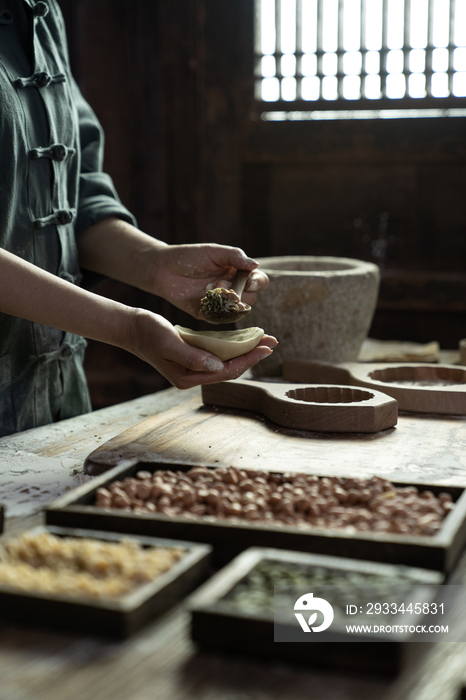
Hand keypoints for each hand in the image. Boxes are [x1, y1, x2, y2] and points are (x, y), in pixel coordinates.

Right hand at [127, 309, 277, 388]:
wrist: (133, 327)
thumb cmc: (148, 333)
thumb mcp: (169, 343)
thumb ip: (192, 356)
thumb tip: (218, 365)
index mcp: (188, 378)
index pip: (225, 371)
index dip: (248, 359)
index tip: (266, 347)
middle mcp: (193, 376)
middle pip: (230, 368)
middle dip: (252, 355)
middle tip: (273, 341)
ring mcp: (194, 367)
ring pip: (227, 361)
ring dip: (247, 350)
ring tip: (265, 339)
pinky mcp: (194, 356)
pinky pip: (219, 353)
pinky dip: (234, 346)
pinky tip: (246, 339)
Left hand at [150, 243, 268, 318]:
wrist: (163, 269)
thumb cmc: (190, 257)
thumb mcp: (213, 252)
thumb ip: (235, 256)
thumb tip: (255, 265)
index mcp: (238, 274)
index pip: (259, 281)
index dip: (258, 283)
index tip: (250, 282)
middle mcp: (233, 290)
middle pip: (252, 298)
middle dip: (241, 293)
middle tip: (223, 285)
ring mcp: (221, 304)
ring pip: (238, 312)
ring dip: (228, 303)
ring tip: (211, 290)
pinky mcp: (208, 315)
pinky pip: (219, 320)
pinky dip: (216, 313)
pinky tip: (204, 301)